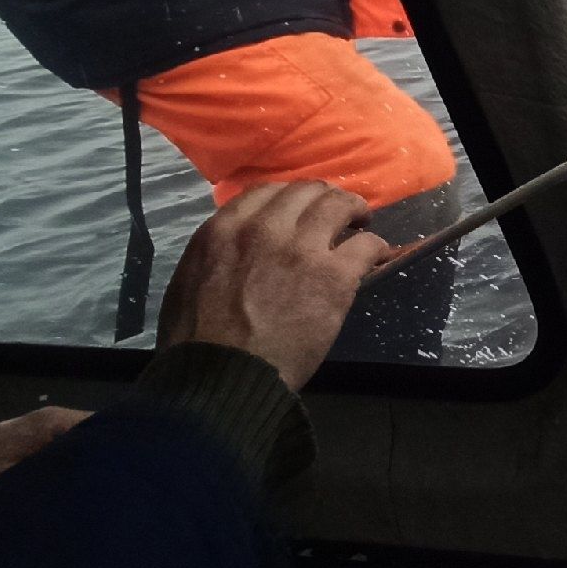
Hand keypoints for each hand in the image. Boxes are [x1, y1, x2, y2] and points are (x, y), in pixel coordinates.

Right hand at [158, 182, 390, 389]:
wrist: (223, 375)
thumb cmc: (196, 340)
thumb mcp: (190, 279)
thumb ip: (218, 253)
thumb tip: (236, 251)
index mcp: (224, 229)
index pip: (266, 191)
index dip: (289, 197)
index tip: (300, 209)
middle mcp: (264, 228)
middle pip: (306, 191)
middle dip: (324, 197)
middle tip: (336, 213)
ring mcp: (302, 248)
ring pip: (338, 205)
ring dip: (353, 210)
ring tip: (361, 222)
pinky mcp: (333, 275)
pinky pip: (365, 246)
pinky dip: (375, 247)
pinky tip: (376, 255)